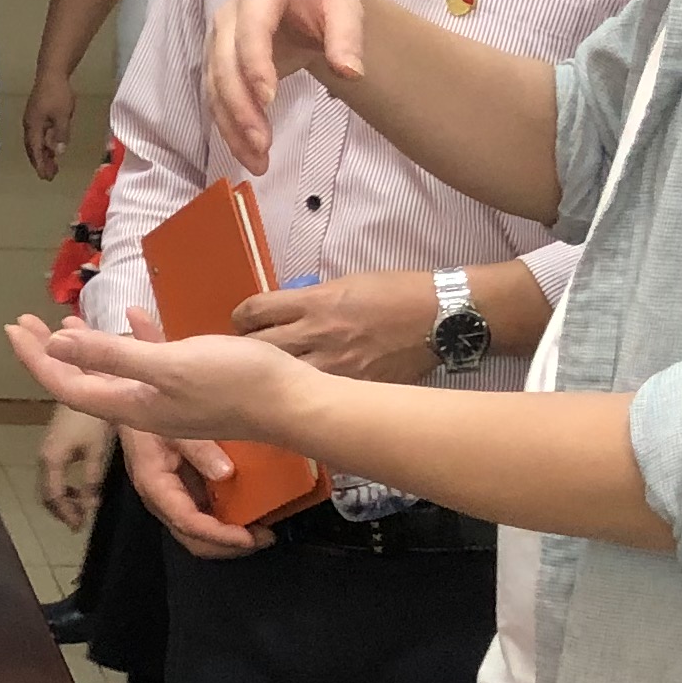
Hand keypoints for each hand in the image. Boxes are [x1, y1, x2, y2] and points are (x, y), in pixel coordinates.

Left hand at [6, 308, 311, 557]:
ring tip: (66, 320)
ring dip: (89, 345)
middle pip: (83, 378)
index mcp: (131, 405)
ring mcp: (168, 397)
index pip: (67, 383)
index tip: (13, 328)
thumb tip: (56, 346)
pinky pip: (152, 359)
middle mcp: (144, 406)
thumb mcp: (167, 365)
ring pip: (115, 369)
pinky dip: (136, 338)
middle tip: (24, 322)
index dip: (37, 358)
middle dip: (52, 352)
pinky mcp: (194, 383)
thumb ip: (112, 356)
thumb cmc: (234, 383)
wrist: (294, 402)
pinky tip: (138, 314)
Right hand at [22, 66, 78, 184]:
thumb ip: (60, 135)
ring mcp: (32, 119)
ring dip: (42, 154)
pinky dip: (43, 144)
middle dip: (40, 162)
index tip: (45, 178)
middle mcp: (29, 125)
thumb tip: (58, 152)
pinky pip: (38, 134)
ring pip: (35, 142)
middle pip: (33, 148)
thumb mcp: (62, 116)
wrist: (52, 73)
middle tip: (49, 175)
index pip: (35, 150)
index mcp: (34, 126)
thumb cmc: (58, 94)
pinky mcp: (37, 114)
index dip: (40, 165)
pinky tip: (51, 147)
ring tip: (52, 165)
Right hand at [36, 400, 109, 530]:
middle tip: (79, 521)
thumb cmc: (92, 417)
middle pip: (45, 493)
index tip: (80, 526)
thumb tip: (90, 505)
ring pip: (47, 483)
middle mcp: (44, 457)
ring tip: (81, 506)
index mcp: (52, 460)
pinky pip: (52, 473)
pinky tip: (79, 485)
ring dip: (61, 498)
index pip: (52, 497)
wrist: (83, 383)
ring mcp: (46, 448)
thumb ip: (91, 480)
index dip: (66, 514)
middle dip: (61, 510)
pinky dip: (62, 485)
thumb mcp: (96, 450)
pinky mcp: (53, 442)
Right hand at [122, 424, 275, 558]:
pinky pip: (203, 519)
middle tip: (264, 537)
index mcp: (155, 486)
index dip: (219, 535)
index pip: (187, 522)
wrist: (130, 403)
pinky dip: (226, 524)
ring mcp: (172, 500)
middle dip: (229, 546)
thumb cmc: (149, 411)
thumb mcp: (174, 425)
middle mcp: (162, 501)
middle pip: (193, 540)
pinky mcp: (181, 494)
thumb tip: (226, 473)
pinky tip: (248, 515)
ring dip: (229, 539)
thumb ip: (198, 448)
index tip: (249, 537)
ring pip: (198, 535)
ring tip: (261, 531)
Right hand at [204, 0, 372, 175]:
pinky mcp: (218, 65)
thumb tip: (349, 72)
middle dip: (240, 106)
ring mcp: (219, 42)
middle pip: (224, 63)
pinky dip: (231, 130)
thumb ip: (348, 36)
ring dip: (232, 126)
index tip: (269, 100)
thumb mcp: (343, 6)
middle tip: (262, 143)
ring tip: (258, 161)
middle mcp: (229, 16)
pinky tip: (249, 155)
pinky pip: (217, 100)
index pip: (250, 28)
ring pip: (215, 88)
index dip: (254, 63)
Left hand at [230, 268, 442, 384]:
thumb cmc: (395, 293)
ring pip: (281, 378)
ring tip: (275, 376)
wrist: (439, 318)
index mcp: (314, 303)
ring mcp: (335, 367)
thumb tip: (285, 312)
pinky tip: (306, 395)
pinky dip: (305, 396)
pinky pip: (315, 398)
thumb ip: (311, 299)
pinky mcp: (354, 389)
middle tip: (253, 352)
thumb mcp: (346, 284)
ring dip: (272, 376)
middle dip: (248, 349)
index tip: (246, 324)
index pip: (254, 311)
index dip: (242, 318)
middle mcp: (317, 335)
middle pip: (257, 347)